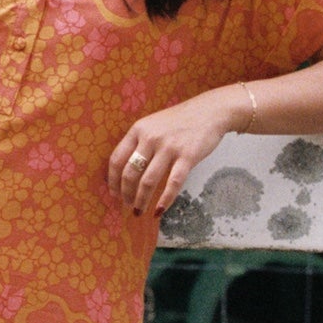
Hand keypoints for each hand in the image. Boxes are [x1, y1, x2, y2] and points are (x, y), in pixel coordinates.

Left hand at [106, 87, 249, 217]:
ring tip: (139, 211)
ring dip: (141, 200)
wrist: (210, 111)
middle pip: (130, 173)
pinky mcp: (187, 156)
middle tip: (127, 205)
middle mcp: (150, 138)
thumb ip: (140, 142)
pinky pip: (173, 183)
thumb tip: (125, 171)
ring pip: (148, 181)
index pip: (117, 159)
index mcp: (138, 130)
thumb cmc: (179, 121)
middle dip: (126, 193)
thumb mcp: (153, 125)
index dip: (112, 180)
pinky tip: (160, 210)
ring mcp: (169, 147)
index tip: (113, 193)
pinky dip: (165, 200)